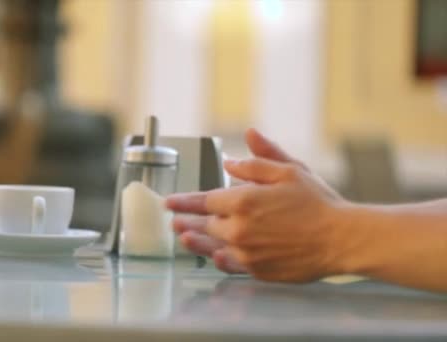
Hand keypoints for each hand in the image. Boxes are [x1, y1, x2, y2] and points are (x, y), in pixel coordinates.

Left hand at [167, 129, 346, 281]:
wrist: (341, 238)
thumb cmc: (317, 202)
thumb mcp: (289, 171)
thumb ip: (257, 162)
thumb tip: (231, 158)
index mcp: (243, 201)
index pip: (203, 200)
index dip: (184, 201)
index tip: (170, 202)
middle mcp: (239, 229)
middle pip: (205, 224)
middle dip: (188, 220)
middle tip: (176, 220)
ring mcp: (246, 252)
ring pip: (212, 246)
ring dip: (195, 240)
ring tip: (183, 237)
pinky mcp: (257, 270)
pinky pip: (230, 265)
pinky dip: (218, 259)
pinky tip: (212, 256)